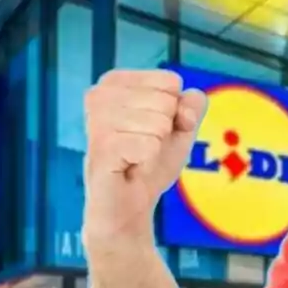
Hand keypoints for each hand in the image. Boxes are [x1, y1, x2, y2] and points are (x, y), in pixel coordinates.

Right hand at [82, 69, 207, 249]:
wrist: (129, 206)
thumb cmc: (148, 163)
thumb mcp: (179, 130)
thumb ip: (191, 107)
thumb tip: (187, 103)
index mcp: (115, 82)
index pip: (170, 81)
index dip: (175, 111)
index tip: (157, 131)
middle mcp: (99, 95)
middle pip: (166, 101)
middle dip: (166, 131)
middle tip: (145, 148)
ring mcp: (97, 120)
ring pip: (158, 123)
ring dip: (156, 148)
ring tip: (137, 158)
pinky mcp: (100, 146)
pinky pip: (149, 145)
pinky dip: (149, 161)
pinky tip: (131, 167)